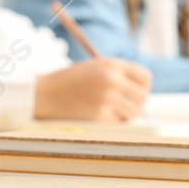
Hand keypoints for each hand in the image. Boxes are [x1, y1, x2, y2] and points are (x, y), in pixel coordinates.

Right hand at [34, 59, 151, 120]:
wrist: (43, 93)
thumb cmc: (68, 81)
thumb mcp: (94, 69)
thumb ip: (117, 77)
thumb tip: (142, 95)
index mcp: (110, 65)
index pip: (145, 77)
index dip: (142, 86)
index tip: (133, 92)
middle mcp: (111, 80)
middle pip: (142, 97)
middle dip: (135, 103)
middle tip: (122, 105)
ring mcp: (106, 98)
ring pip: (134, 112)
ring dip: (125, 114)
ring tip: (109, 110)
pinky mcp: (100, 115)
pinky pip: (119, 123)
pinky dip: (113, 122)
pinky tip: (97, 115)